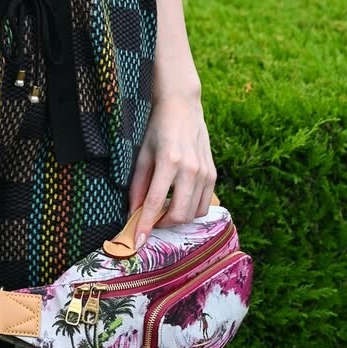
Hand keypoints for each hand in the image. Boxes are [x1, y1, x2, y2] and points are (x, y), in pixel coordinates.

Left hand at [126, 87, 216, 248]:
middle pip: (179, 214)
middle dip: (162, 224)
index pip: (155, 202)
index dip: (145, 225)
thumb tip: (133, 212)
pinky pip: (204, 204)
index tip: (137, 242)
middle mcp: (190, 169)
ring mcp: (205, 172)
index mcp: (169, 161)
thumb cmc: (157, 126)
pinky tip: (178, 202)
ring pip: (193, 213)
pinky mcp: (212, 174)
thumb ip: (138, 184)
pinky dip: (190, 210)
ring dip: (176, 218)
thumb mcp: (142, 152)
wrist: (182, 105)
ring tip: (163, 210)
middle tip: (150, 221)